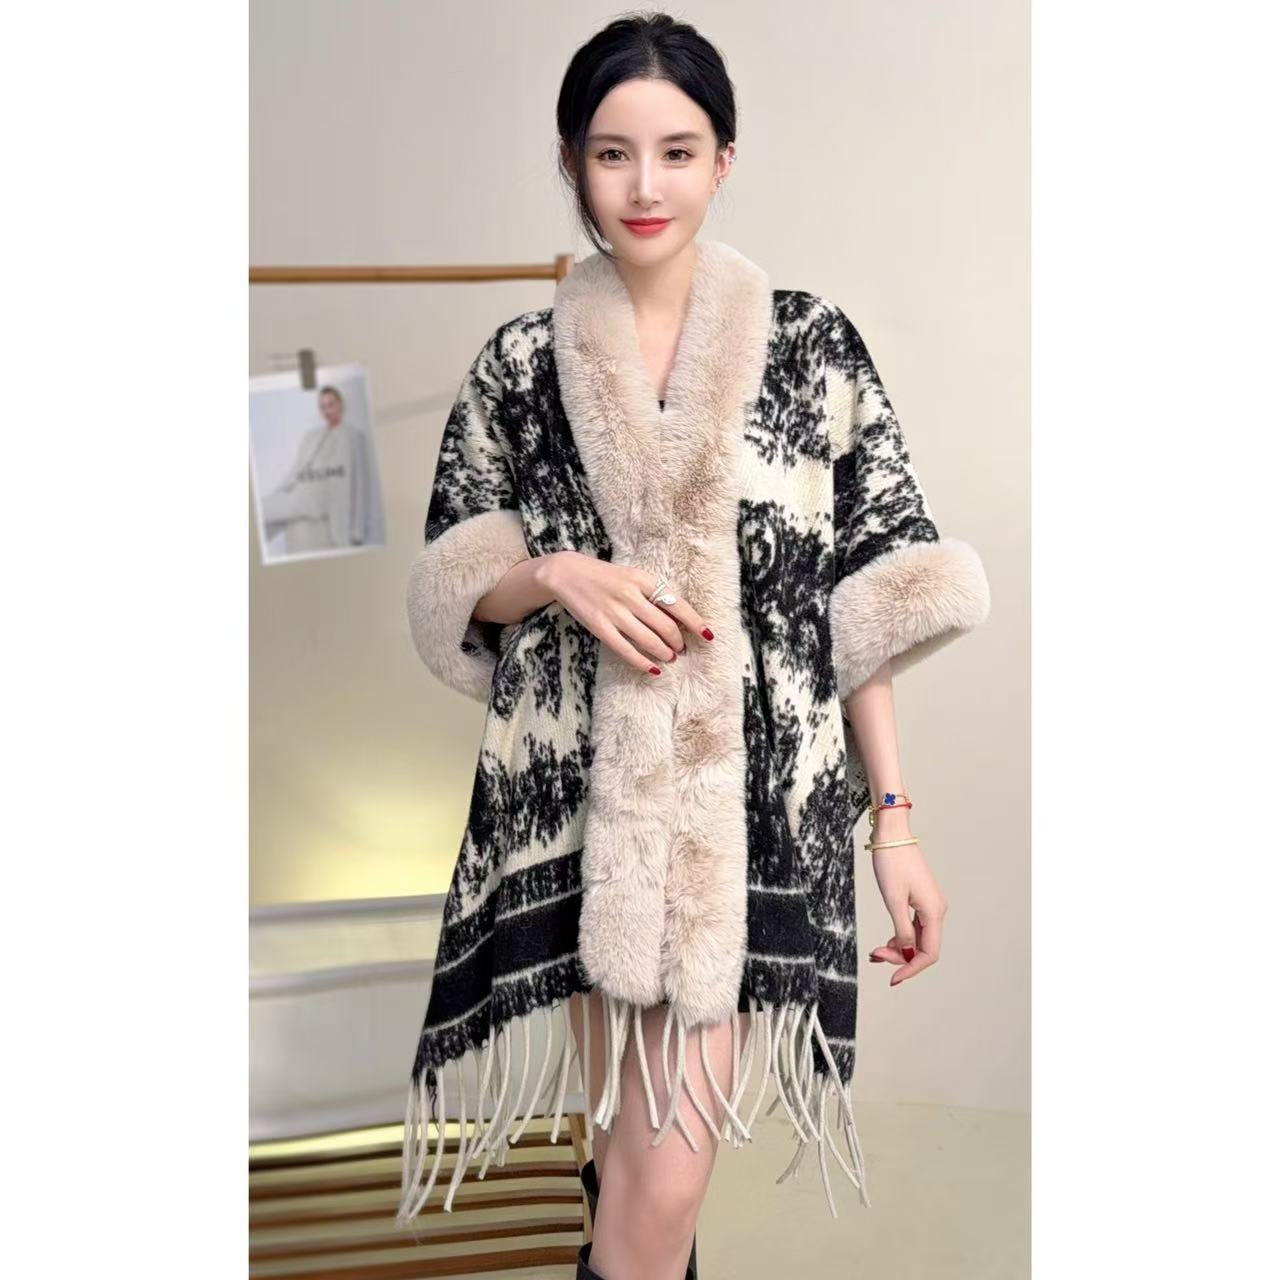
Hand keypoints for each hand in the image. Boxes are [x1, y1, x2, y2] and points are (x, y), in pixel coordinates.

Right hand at [538, 550, 713, 675]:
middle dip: (678, 642)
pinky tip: (653, 670)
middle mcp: (631, 595)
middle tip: (681, 649)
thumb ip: (653, 593)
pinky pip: (626, 650)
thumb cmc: (605, 576)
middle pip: (665, 626)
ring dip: (664, 653)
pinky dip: (643, 663)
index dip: (695, 623)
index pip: (678, 605)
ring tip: (670, 657)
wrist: (567, 573)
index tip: (708, 636)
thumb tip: (679, 617)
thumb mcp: (632, 576)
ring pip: (649, 640)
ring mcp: (614, 612)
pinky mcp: (600, 627)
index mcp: (643, 580)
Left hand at [867, 837, 947, 985]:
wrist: (892, 834)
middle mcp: (936, 910)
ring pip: (917, 938)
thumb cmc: (892, 863)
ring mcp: (929, 905)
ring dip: (899, 948)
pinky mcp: (920, 899)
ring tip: (876, 952)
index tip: (892, 978)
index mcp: (933, 912)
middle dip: (900, 957)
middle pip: (923, 947)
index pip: (929, 953)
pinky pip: (914, 926)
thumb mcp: (893, 900)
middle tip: (875, 955)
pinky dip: (900, 937)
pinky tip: (885, 942)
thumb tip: (906, 953)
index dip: (912, 968)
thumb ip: (901, 930)